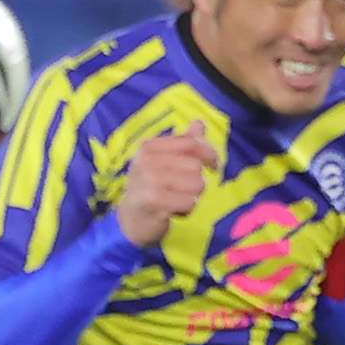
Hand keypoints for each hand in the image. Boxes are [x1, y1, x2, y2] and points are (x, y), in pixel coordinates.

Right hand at [115, 120, 214, 248]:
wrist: (130, 221)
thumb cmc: (150, 188)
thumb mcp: (163, 161)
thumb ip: (183, 143)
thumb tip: (199, 124)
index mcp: (149, 147)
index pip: (190, 143)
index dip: (208, 153)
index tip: (214, 165)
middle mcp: (147, 161)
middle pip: (195, 166)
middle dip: (196, 181)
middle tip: (181, 191)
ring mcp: (149, 181)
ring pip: (196, 184)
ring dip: (192, 196)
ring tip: (176, 200)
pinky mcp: (155, 201)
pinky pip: (190, 202)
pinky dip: (187, 209)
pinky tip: (174, 211)